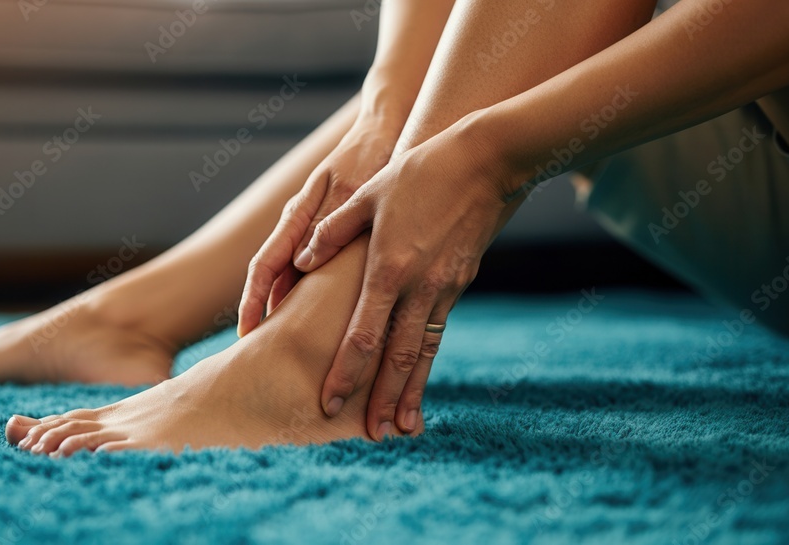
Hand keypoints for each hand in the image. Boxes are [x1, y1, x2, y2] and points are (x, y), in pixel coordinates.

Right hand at [237, 116, 400, 336]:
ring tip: (291, 349)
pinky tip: (326, 323)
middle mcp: (299, 228)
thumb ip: (328, 223)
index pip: (264, 266)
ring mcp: (313, 233)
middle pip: (274, 280)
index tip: (247, 333)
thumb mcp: (351, 188)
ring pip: (294, 281)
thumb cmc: (369, 157)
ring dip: (289, 312)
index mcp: (296, 217)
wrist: (386, 134)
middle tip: (264, 355)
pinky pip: (315, 273)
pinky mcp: (331, 237)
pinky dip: (313, 298)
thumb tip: (301, 264)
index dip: (253, 301)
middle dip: (265, 316)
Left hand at [295, 118, 521, 439]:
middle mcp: (419, 287)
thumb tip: (302, 262)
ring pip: (423, 352)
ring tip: (402, 427)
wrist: (486, 161)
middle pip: (397, 357)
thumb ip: (332, 232)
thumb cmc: (420, 172)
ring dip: (410, 392)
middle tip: (372, 437)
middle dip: (382, 400)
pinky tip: (420, 382)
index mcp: (389, 268)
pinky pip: (438, 332)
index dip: (345, 372)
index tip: (330, 402)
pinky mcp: (460, 284)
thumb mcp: (368, 194)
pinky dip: (428, 362)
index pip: (362, 334)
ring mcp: (445, 289)